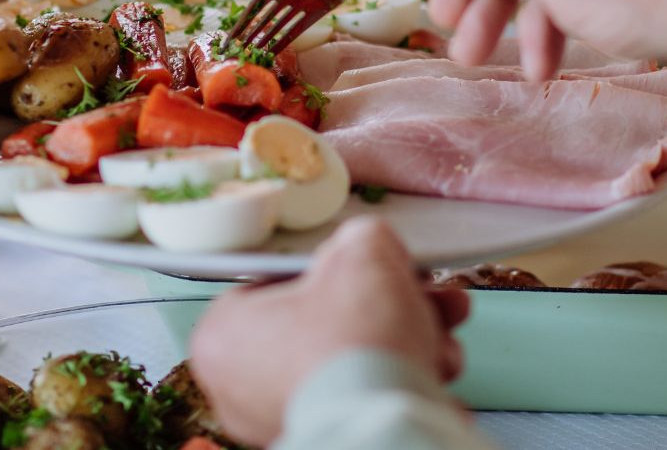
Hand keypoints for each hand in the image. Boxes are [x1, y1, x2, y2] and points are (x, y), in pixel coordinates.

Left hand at [189, 218, 469, 445]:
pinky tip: (433, 365)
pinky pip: (367, 395)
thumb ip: (363, 236)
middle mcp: (243, 386)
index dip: (333, 263)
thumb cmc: (355, 344)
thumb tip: (372, 244)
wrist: (387, 422)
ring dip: (406, 336)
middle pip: (327, 319)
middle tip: (417, 289)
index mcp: (226, 333)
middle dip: (388, 301)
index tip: (365, 260)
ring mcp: (285, 419)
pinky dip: (404, 377)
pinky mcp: (330, 436)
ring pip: (354, 358)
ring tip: (439, 325)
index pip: (278, 279)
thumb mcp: (364, 252)